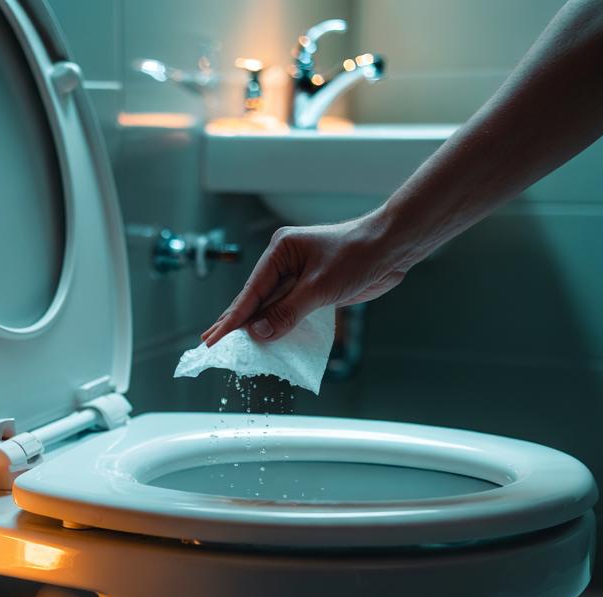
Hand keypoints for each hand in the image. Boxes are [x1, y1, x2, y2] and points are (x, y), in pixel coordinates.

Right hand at [201, 214, 407, 345]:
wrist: (392, 247)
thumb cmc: (358, 255)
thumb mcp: (319, 287)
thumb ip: (287, 312)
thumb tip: (257, 332)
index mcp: (280, 251)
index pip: (251, 292)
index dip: (232, 319)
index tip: (214, 339)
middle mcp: (285, 262)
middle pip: (256, 298)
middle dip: (235, 322)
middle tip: (210, 343)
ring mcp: (299, 275)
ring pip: (272, 306)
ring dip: (256, 326)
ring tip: (232, 343)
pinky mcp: (314, 287)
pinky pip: (289, 309)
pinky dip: (278, 324)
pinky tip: (267, 337)